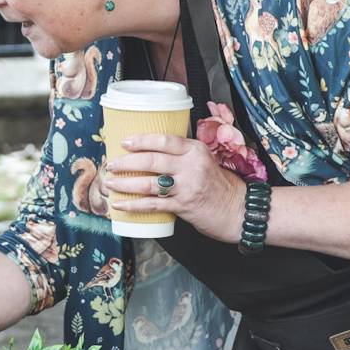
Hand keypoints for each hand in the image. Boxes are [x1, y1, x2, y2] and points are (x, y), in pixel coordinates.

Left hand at [104, 133, 246, 242]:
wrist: (238, 210)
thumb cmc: (219, 185)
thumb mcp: (204, 161)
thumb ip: (182, 155)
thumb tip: (149, 151)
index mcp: (195, 150)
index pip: (164, 140)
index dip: (141, 140)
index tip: (124, 142)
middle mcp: (191, 166)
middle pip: (151, 160)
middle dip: (126, 163)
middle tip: (112, 164)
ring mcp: (187, 186)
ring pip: (148, 182)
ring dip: (125, 183)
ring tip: (110, 183)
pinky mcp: (183, 206)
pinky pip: (152, 205)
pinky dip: (133, 205)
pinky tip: (120, 205)